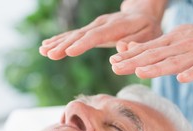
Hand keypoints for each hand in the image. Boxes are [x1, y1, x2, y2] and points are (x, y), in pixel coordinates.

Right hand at [39, 11, 161, 59]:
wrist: (143, 15)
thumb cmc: (149, 29)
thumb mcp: (149, 36)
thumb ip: (136, 43)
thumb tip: (121, 47)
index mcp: (117, 26)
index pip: (98, 35)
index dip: (83, 44)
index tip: (69, 52)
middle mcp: (103, 23)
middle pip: (81, 34)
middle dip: (65, 44)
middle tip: (50, 53)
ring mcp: (96, 25)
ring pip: (75, 34)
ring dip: (59, 42)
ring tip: (43, 50)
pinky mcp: (92, 29)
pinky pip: (74, 35)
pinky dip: (60, 39)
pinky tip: (47, 45)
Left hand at [110, 22, 192, 82]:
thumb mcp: (178, 38)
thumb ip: (159, 47)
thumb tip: (136, 50)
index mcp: (172, 41)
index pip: (147, 49)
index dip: (130, 56)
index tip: (112, 62)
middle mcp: (181, 47)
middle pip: (155, 55)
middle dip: (134, 62)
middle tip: (115, 68)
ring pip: (174, 62)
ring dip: (157, 68)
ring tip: (141, 72)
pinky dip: (191, 73)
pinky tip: (181, 78)